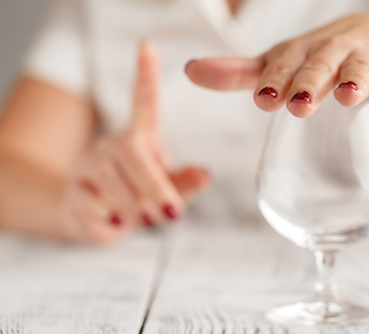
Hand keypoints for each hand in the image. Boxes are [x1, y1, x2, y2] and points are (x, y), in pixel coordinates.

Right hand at [62, 42, 209, 243]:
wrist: (91, 215)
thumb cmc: (136, 194)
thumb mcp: (166, 189)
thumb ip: (184, 184)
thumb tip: (205, 176)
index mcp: (138, 138)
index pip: (142, 101)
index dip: (145, 74)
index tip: (147, 46)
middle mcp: (111, 145)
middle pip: (129, 151)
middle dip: (153, 183)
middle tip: (172, 212)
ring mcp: (89, 166)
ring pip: (110, 179)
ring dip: (136, 205)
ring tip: (149, 218)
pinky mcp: (75, 191)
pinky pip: (92, 201)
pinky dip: (112, 216)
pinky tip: (118, 220)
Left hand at [186, 12, 368, 117]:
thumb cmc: (324, 58)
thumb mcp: (285, 65)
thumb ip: (241, 74)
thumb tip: (190, 70)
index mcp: (301, 51)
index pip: (284, 63)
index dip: (273, 79)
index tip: (264, 100)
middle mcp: (331, 47)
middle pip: (320, 62)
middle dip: (309, 82)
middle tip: (299, 105)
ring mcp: (366, 52)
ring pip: (360, 64)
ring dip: (355, 77)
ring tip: (348, 95)